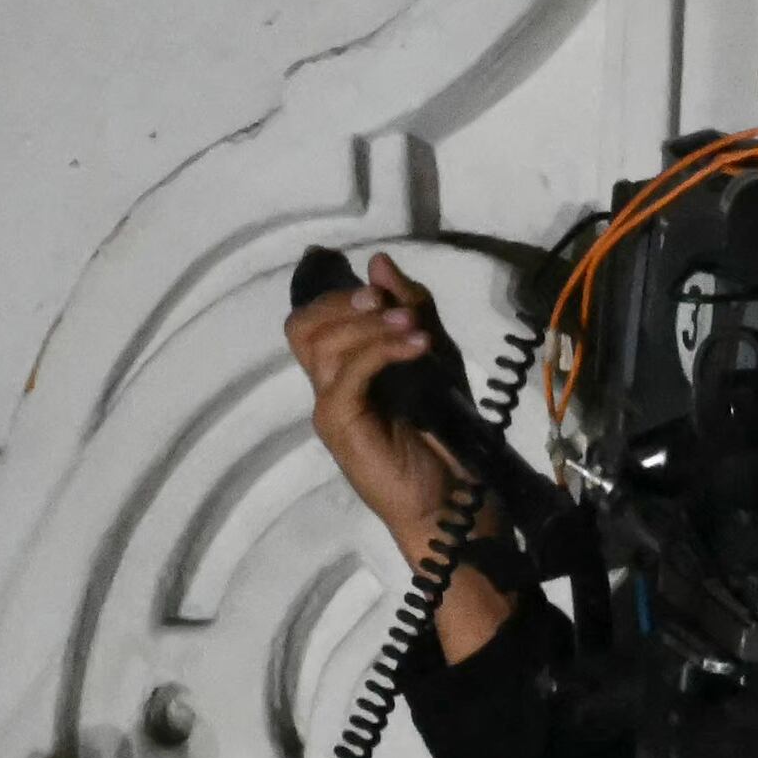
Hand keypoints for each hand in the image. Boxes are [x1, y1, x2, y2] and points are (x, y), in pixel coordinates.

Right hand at [283, 253, 470, 550]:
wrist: (454, 495)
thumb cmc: (445, 431)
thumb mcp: (435, 357)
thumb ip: (412, 311)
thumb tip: (378, 262)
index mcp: (345, 368)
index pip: (312, 319)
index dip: (339, 294)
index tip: (381, 287)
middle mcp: (328, 385)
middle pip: (303, 326)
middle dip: (344, 303)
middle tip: (386, 303)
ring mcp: (330, 406)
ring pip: (322, 346)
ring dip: (370, 327)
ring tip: (413, 329)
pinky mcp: (340, 425)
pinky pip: (344, 377)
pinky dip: (380, 353)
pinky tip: (417, 347)